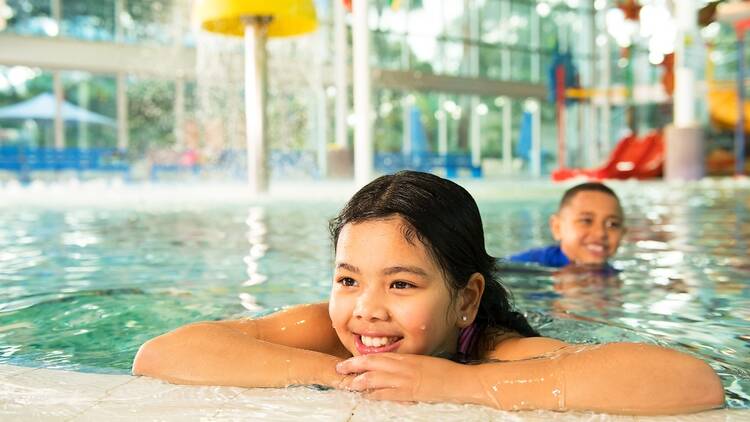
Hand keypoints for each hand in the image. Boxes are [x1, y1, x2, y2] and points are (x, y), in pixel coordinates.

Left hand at [335, 353, 469, 402]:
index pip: (379, 356)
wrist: (460, 381)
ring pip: (376, 379)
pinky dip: (375, 395)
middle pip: (372, 364)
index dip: (362, 358)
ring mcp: (406, 380)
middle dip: (354, 366)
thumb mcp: (424, 363)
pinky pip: (388, 394)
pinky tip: (367, 397)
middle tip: (339, 369)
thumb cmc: (446, 372)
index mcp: (407, 358)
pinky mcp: (410, 393)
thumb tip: (396, 368)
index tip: (350, 361)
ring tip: (347, 383)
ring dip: (360, 381)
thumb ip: (409, 365)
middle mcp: (403, 367)